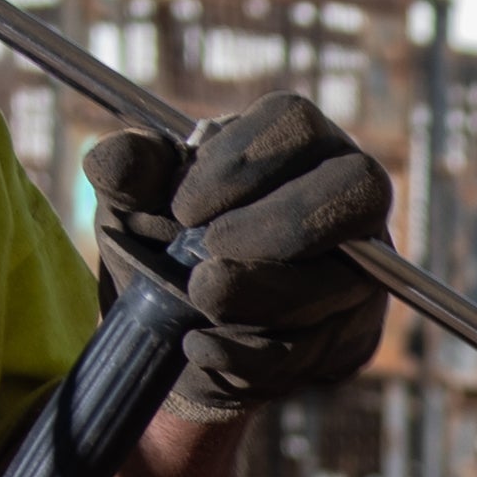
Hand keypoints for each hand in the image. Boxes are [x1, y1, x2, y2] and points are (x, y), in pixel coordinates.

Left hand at [85, 92, 395, 415]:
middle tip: (212, 249)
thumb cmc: (166, 244)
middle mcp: (346, 198)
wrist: (178, 332)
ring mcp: (360, 270)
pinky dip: (251, 352)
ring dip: (263, 291)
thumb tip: (115, 157)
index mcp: (296, 143)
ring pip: (341, 279)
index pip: (295, 124)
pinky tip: (200, 345)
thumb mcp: (134, 204)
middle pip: (358, 189)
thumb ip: (127, 174)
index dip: (244, 161)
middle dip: (282, 222)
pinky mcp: (352, 336)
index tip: (184, 207)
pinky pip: (318, 346)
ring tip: (199, 297)